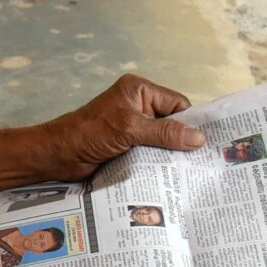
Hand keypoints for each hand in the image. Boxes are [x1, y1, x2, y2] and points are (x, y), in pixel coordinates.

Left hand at [39, 75, 204, 178]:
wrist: (59, 155)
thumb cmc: (90, 133)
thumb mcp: (130, 129)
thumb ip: (164, 133)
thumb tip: (198, 138)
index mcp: (139, 91)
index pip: (176, 104)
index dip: (190, 122)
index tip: (208, 142)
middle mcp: (139, 106)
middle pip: (172, 123)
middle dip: (183, 140)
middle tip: (204, 161)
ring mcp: (133, 127)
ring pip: (163, 141)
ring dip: (171, 155)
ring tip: (192, 171)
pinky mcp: (128, 146)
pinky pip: (151, 152)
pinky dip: (159, 163)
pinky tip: (172, 175)